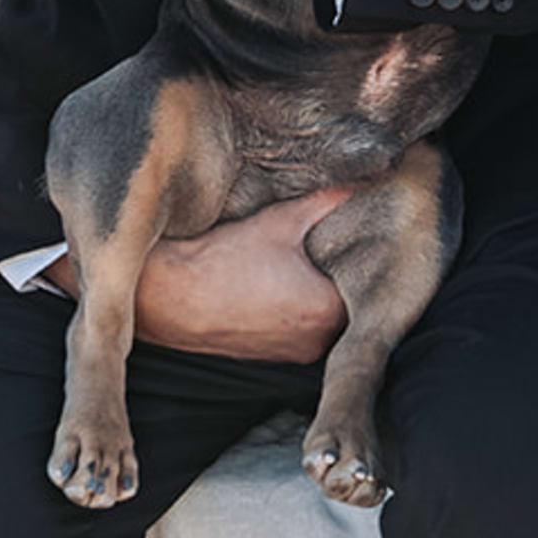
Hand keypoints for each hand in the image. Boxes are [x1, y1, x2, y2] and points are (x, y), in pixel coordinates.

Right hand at [95, 191, 352, 362]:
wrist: (167, 298)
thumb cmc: (221, 259)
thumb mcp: (280, 221)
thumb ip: (328, 200)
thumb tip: (366, 178)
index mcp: (326, 311)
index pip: (370, 283)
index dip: (367, 255)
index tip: (361, 237)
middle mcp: (317, 342)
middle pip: (352, 304)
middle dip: (345, 277)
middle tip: (335, 248)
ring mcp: (294, 355)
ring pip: (327, 320)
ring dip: (322, 296)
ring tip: (306, 267)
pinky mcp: (274, 359)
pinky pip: (302, 332)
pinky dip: (299, 311)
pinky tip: (283, 287)